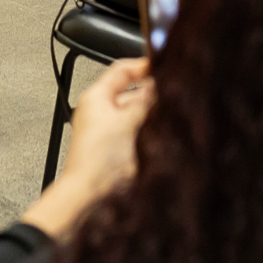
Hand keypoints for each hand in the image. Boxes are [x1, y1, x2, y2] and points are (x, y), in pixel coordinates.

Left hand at [22, 58, 153, 235]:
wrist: (88, 197)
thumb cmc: (98, 160)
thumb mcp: (130, 122)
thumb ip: (147, 101)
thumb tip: (160, 84)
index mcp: (96, 98)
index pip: (122, 71)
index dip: (144, 66)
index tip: (165, 66)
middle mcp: (100, 112)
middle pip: (132, 94)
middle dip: (153, 95)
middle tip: (174, 96)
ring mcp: (107, 132)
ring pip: (136, 115)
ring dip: (153, 115)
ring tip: (170, 118)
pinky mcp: (114, 151)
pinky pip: (136, 134)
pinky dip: (149, 133)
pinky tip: (162, 138)